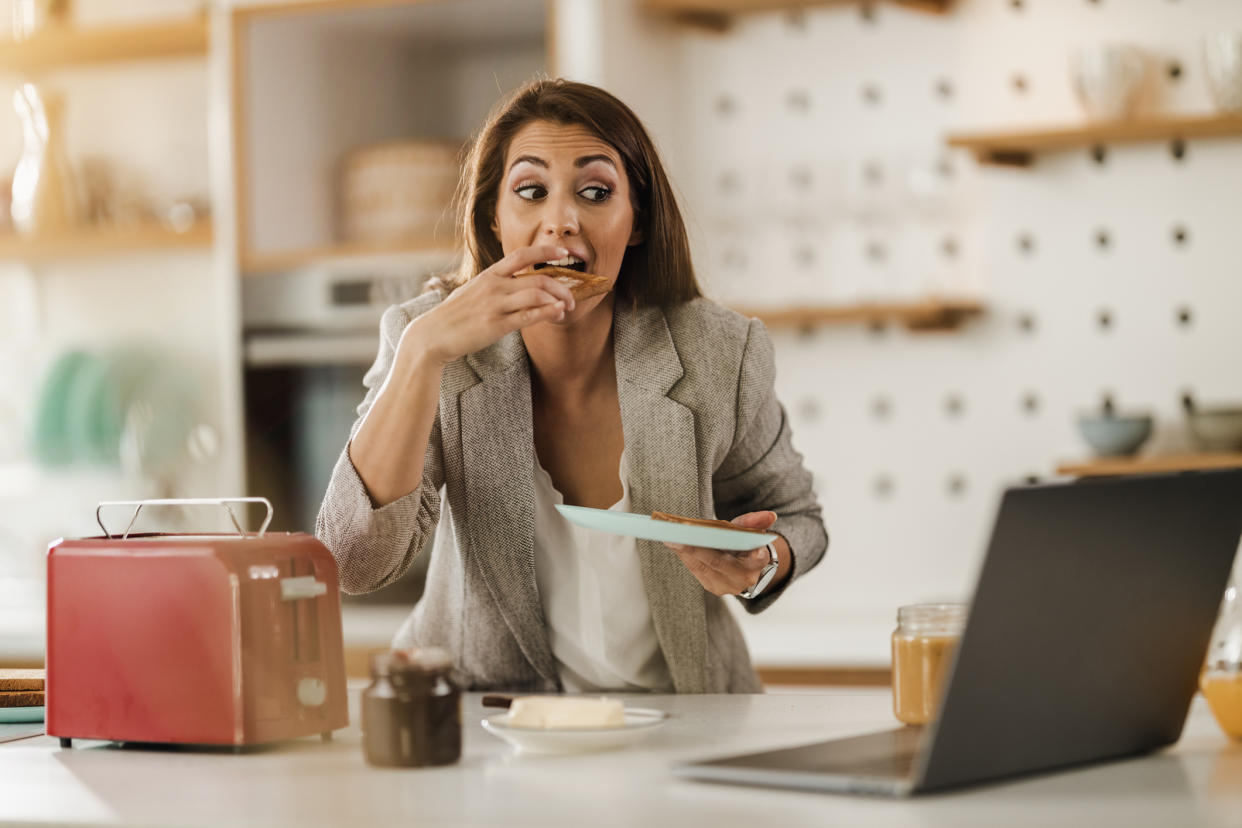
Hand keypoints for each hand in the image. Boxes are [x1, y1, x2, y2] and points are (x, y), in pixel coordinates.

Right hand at [399, 243, 577, 364]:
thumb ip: (494, 285)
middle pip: (538, 279)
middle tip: (572, 296)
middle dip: (561, 286)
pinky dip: (548, 313)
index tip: (562, 251)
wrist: (433, 335)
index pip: (522, 255)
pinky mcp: (496, 325)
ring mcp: (496, 305)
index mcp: (489, 275)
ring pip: (537, 295)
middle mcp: (494, 286)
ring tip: (567, 308)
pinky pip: (528, 316)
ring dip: (559, 300)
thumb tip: (513, 283)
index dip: (545, 251)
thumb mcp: (473, 291)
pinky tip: (559, 313)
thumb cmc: (454, 315)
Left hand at [664, 511, 779, 596]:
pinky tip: (673, 543)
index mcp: (758, 564)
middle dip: (695, 548)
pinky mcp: (711, 586)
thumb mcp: (753, 532)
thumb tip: (771, 516)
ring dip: (684, 551)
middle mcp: (742, 579)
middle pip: (716, 562)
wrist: (748, 571)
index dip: (740, 550)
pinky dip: (685, 555)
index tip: (724, 541)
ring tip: (668, 536)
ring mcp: (726, 586)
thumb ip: (756, 522)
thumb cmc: (748, 546)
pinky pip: (696, 570)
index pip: (753, 558)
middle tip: (676, 535)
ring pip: (702, 567)